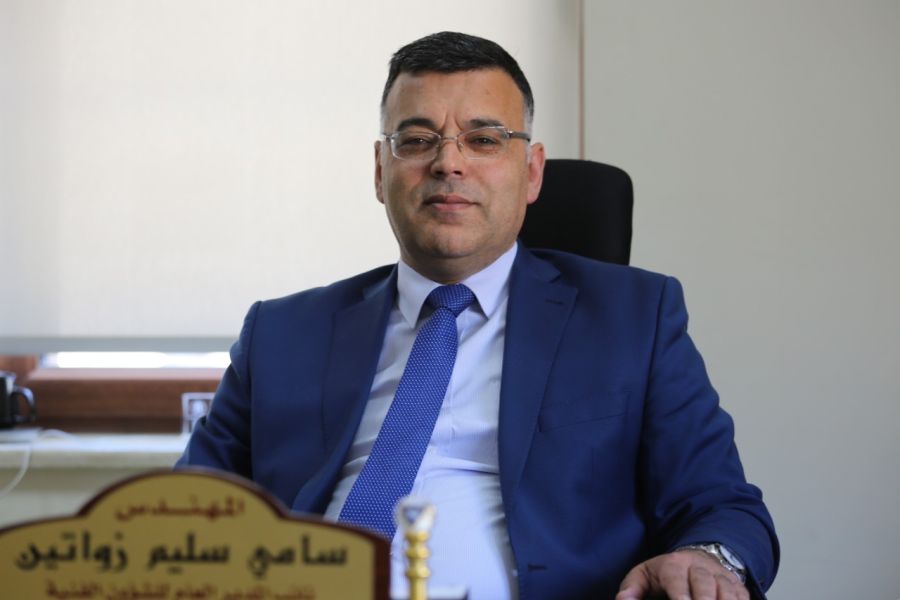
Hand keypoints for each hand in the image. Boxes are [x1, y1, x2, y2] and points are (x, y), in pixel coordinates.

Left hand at [616, 549, 749, 599]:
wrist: (697, 557)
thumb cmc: (666, 573)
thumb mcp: (644, 574)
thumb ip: (632, 588)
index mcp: (674, 564)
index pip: (677, 578)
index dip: (680, 593)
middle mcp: (700, 567)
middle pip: (705, 583)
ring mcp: (721, 576)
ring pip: (727, 590)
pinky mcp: (737, 586)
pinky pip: (742, 596)